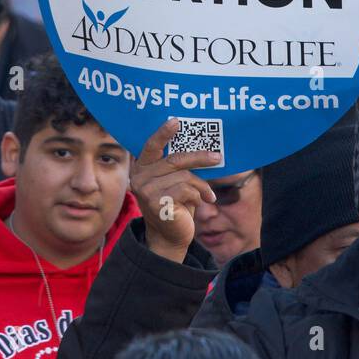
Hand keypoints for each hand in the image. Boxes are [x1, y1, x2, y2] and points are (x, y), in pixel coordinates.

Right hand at [132, 119, 219, 262]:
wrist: (170, 236)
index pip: (150, 145)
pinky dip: (199, 195)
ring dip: (201, 185)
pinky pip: (187, 190)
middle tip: (217, 157)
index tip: (176, 121)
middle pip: (174, 160)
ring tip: (207, 194)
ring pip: (184, 177)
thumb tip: (201, 147)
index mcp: (142, 167)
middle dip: (199, 157)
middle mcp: (140, 177)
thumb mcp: (174, 181)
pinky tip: (201, 203)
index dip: (163, 133)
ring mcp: (147, 191)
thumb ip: (177, 166)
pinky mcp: (157, 203)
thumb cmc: (175, 204)